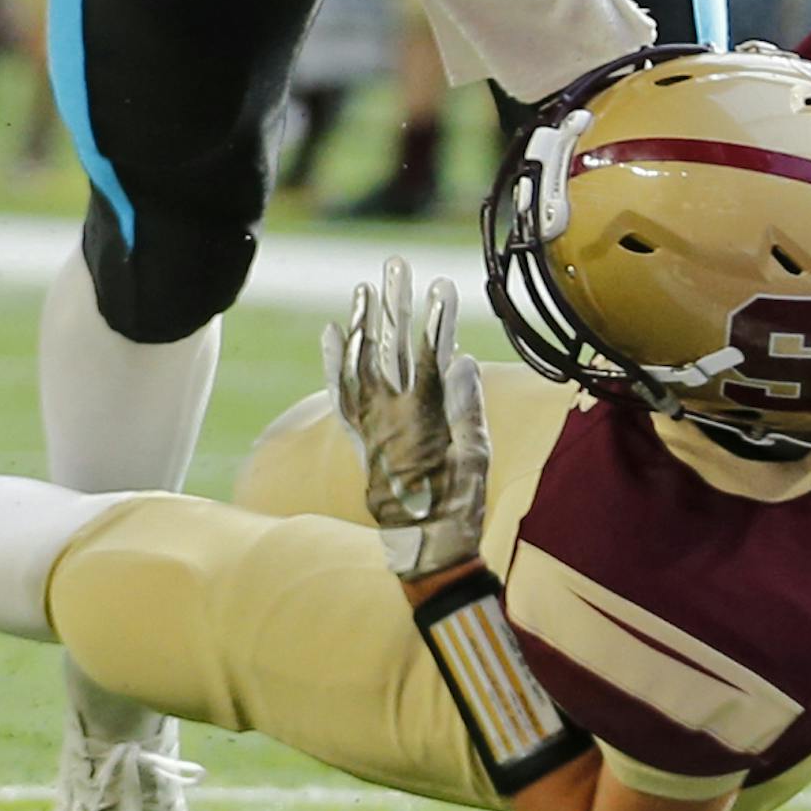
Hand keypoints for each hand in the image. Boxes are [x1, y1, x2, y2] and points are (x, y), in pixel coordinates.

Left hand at [325, 258, 488, 578]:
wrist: (424, 546)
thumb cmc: (459, 503)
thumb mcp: (476, 457)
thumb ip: (467, 407)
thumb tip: (460, 360)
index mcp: (424, 420)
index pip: (429, 357)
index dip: (434, 319)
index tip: (441, 284)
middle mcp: (390, 417)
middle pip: (390, 349)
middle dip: (395, 303)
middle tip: (398, 264)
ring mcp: (371, 426)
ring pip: (360, 364)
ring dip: (364, 323)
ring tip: (366, 285)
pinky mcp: (360, 437)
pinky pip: (340, 394)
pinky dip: (334, 362)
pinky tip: (333, 331)